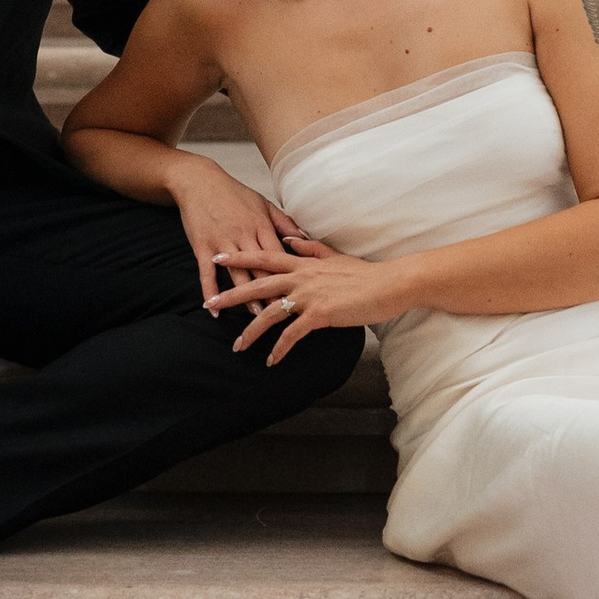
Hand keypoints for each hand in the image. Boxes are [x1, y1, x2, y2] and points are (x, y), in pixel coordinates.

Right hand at [165, 153, 324, 317]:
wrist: (199, 181)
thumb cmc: (234, 193)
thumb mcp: (263, 203)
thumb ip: (284, 223)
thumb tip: (306, 238)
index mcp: (260, 225)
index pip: (278, 256)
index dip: (290, 276)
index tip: (301, 294)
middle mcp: (243, 235)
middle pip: (261, 268)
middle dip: (272, 292)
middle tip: (285, 314)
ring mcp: (222, 241)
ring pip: (237, 273)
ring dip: (246, 296)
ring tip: (257, 317)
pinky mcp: (202, 245)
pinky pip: (206, 272)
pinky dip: (210, 291)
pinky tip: (214, 310)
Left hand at [222, 239, 411, 366]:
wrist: (389, 284)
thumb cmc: (364, 273)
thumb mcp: (334, 255)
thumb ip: (310, 248)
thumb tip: (291, 238)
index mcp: (303, 263)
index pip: (264, 256)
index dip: (239, 257)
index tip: (217, 258)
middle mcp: (302, 277)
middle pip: (258, 284)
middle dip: (231, 295)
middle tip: (209, 304)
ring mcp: (310, 295)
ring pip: (271, 313)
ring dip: (252, 331)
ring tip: (238, 347)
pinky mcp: (321, 314)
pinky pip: (293, 334)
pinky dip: (280, 348)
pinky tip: (271, 361)